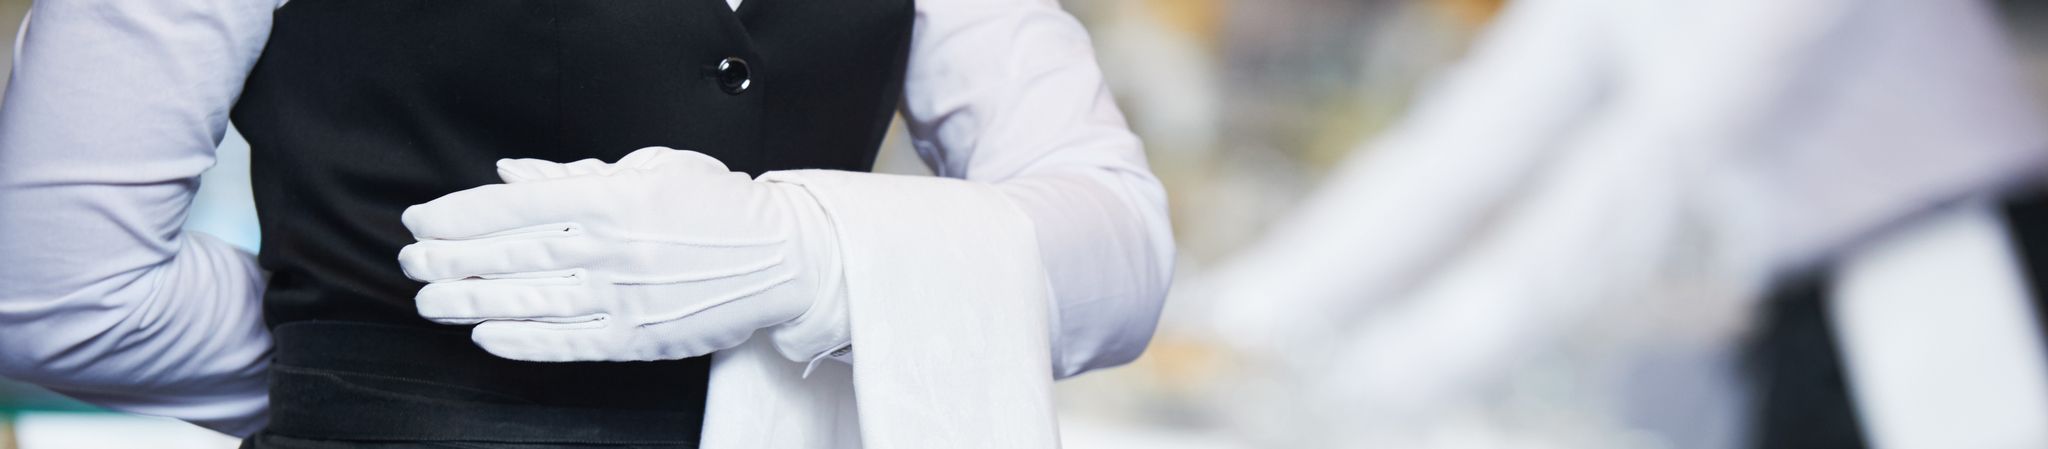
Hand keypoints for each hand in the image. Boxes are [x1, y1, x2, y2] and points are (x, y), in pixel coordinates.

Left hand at [397, 147, 843, 361]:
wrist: (784, 255)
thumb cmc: (721, 207)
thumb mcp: (652, 169)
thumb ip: (578, 175)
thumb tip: (513, 175)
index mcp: (616, 196)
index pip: (518, 205)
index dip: (461, 214)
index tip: (422, 220)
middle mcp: (615, 247)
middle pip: (514, 253)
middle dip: (452, 260)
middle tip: (413, 263)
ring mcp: (627, 295)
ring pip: (532, 300)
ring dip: (473, 303)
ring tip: (432, 302)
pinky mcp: (640, 336)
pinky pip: (570, 342)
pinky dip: (523, 341)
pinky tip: (487, 336)